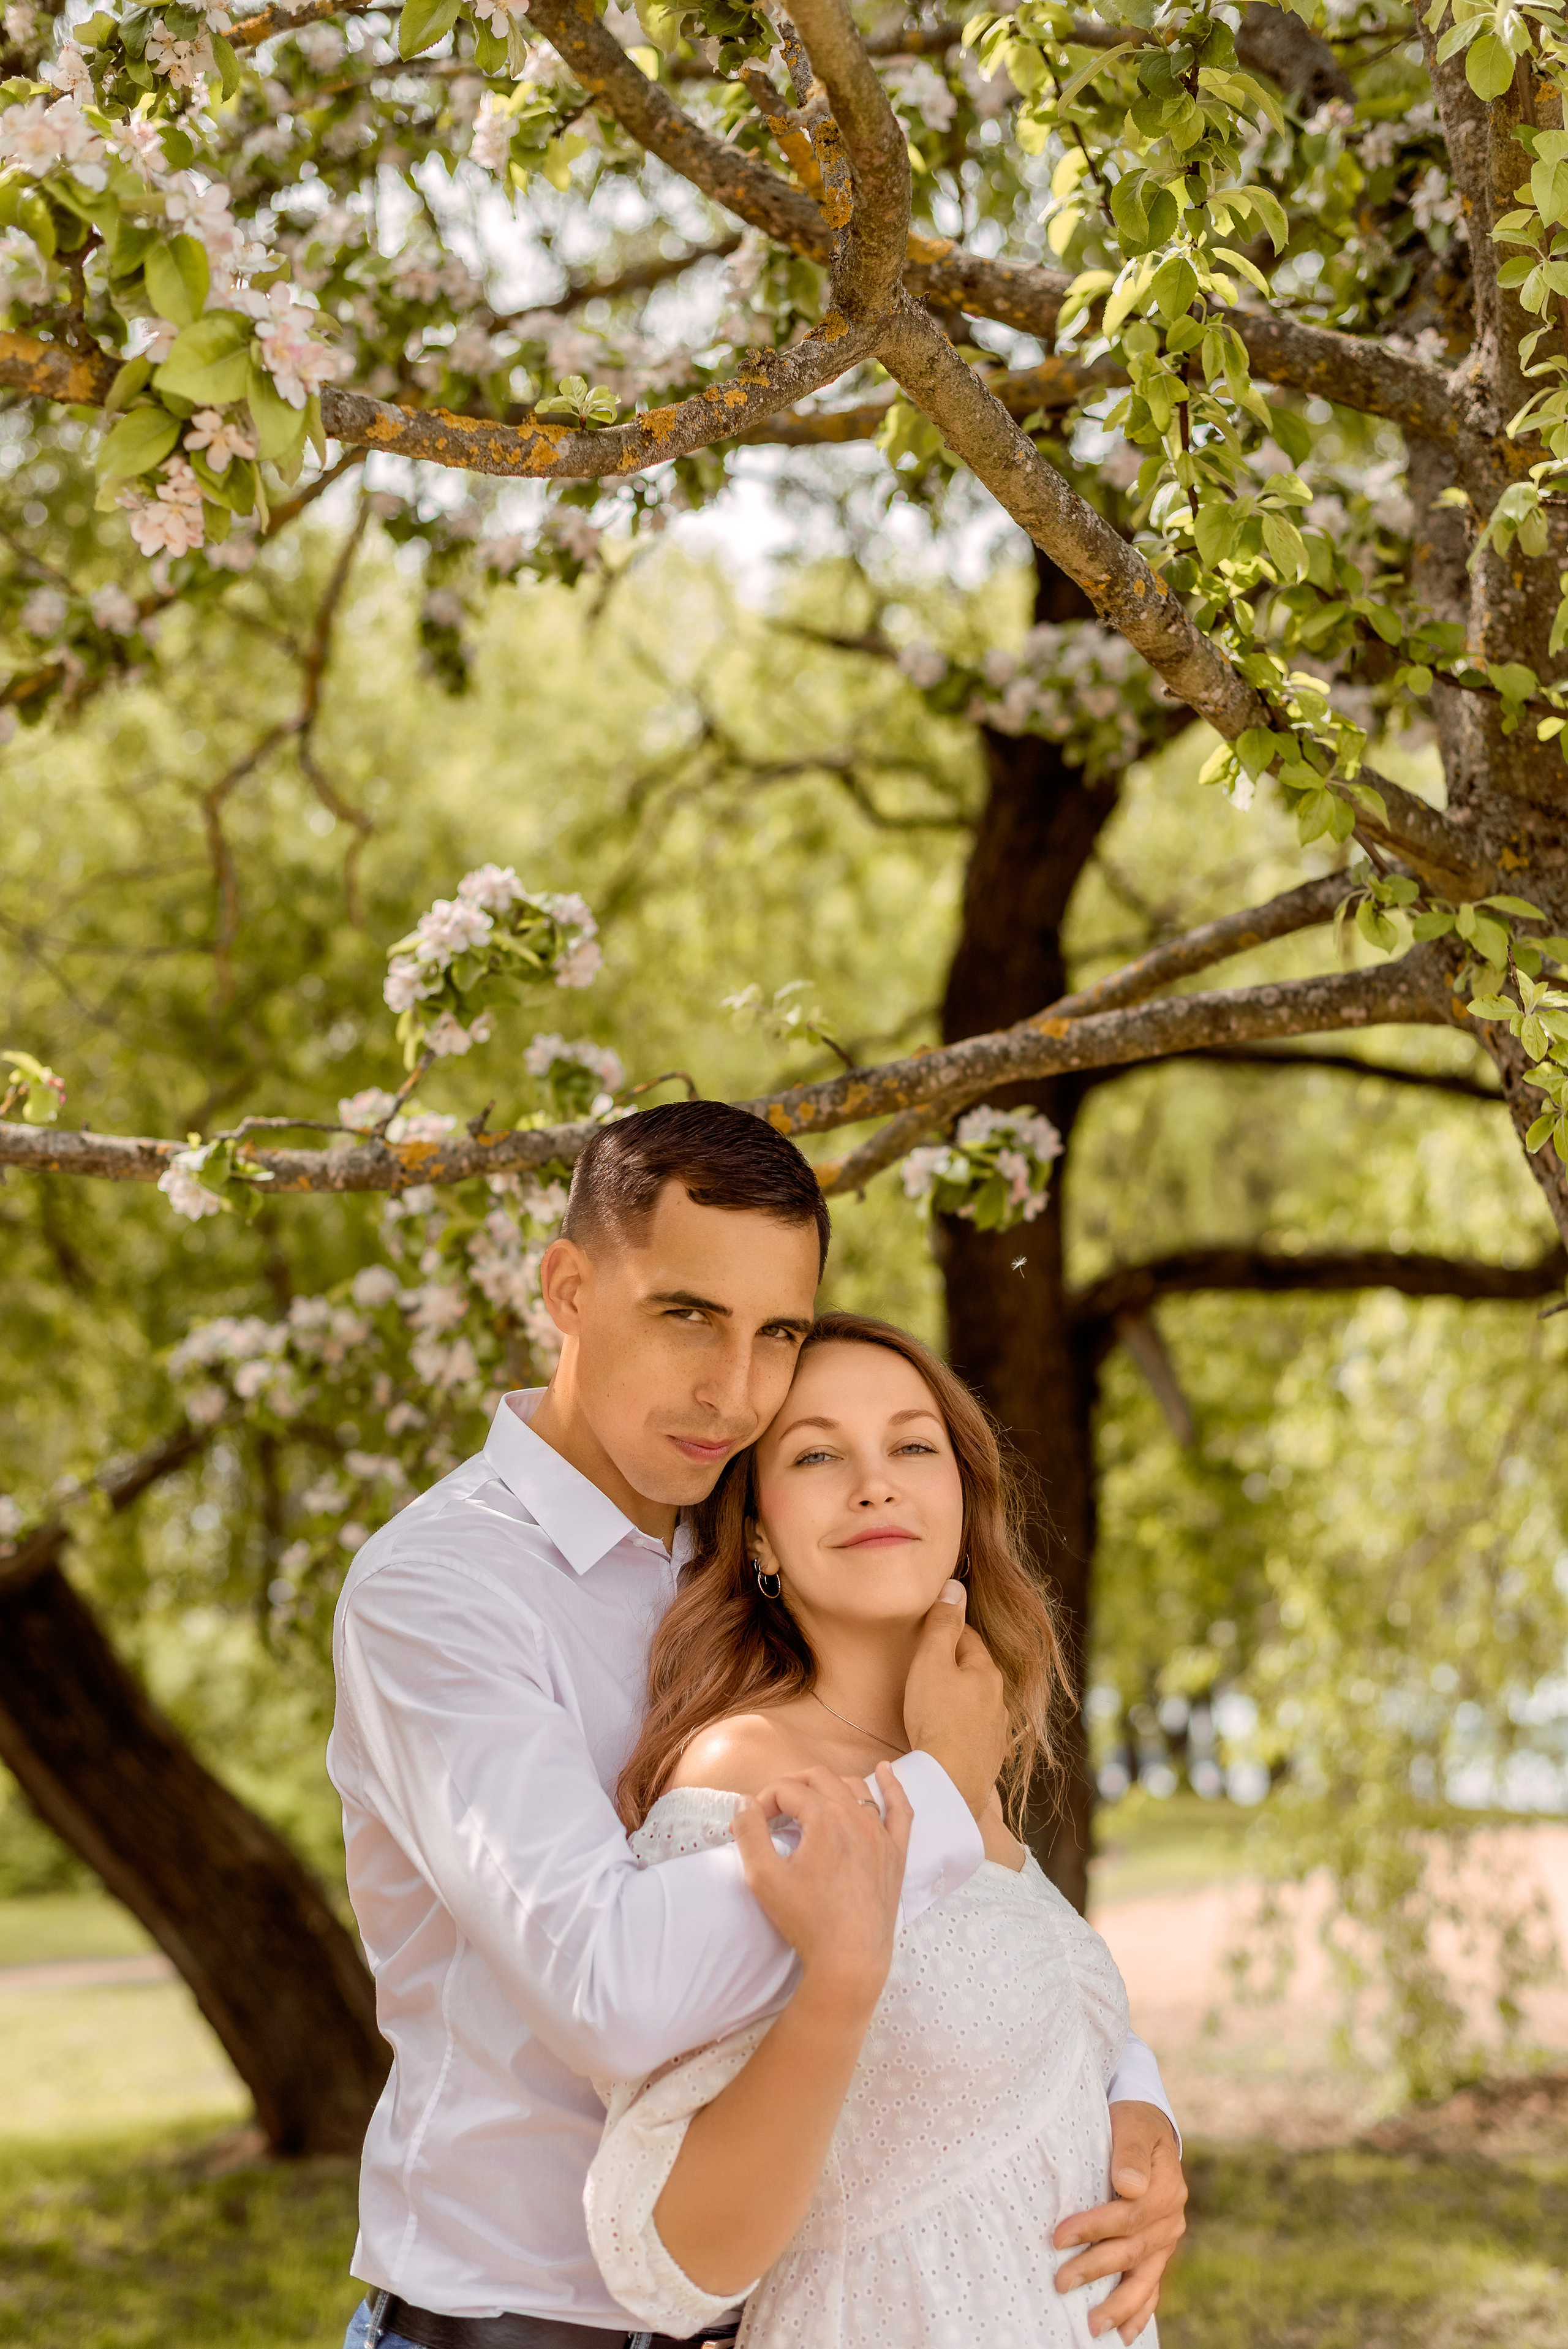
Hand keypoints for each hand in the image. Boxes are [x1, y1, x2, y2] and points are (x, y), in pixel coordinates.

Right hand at [732, 1762, 911, 2010]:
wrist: (849, 1960)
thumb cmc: (806, 1921)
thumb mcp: (764, 1877)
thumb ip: (750, 1833)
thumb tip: (744, 1802)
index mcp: (824, 1819)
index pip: (787, 1790)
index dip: (763, 1802)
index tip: (752, 1825)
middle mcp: (856, 1817)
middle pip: (820, 1779)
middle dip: (792, 1786)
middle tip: (773, 1811)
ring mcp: (881, 1834)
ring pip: (855, 1788)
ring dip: (829, 1785)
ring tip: (809, 1798)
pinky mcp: (896, 1853)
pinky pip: (900, 1810)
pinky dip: (892, 1787)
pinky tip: (885, 1771)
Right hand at [901, 1579, 1005, 1818]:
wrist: (950, 1781)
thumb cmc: (935, 1717)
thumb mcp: (931, 1661)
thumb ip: (942, 1624)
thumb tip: (954, 1586)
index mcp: (986, 1672)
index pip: (967, 1638)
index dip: (946, 1631)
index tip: (929, 1632)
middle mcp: (998, 1700)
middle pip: (974, 1672)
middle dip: (954, 1666)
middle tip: (927, 1667)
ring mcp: (996, 1732)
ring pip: (977, 1704)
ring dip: (960, 1699)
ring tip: (936, 1703)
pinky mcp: (989, 1759)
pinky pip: (975, 1733)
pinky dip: (962, 1728)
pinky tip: (948, 1735)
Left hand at [1053, 2103, 1186, 2342]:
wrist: (1149, 2129)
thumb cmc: (1133, 2124)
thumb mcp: (1133, 2125)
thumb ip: (1130, 2152)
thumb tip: (1129, 2185)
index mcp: (1165, 2189)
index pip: (1126, 2216)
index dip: (1092, 2228)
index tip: (1058, 2237)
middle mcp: (1170, 2219)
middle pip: (1131, 2250)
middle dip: (1094, 2268)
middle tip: (1060, 2283)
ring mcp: (1166, 2240)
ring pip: (1144, 2279)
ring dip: (1118, 2305)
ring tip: (1092, 2326)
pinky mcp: (1159, 2252)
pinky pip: (1152, 2287)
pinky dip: (1140, 2312)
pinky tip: (1125, 2335)